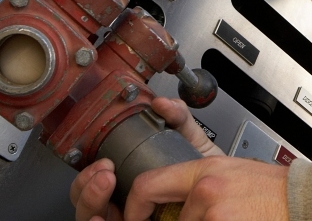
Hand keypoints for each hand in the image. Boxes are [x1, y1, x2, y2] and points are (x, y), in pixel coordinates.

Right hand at [69, 97, 223, 219]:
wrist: (224, 191)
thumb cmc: (202, 170)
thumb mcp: (189, 140)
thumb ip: (177, 118)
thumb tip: (162, 103)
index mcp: (125, 181)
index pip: (90, 183)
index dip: (87, 175)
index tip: (103, 164)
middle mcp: (121, 202)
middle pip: (86, 202)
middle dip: (87, 187)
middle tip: (105, 173)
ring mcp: (128, 215)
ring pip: (92, 217)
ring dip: (92, 200)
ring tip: (106, 184)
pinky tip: (110, 216)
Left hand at [124, 155, 289, 220]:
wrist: (303, 200)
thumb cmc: (271, 188)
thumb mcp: (230, 169)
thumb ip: (196, 179)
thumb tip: (172, 194)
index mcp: (205, 169)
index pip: (148, 185)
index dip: (134, 208)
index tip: (136, 217)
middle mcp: (206, 189)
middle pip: (170, 219)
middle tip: (198, 218)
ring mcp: (215, 214)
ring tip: (230, 217)